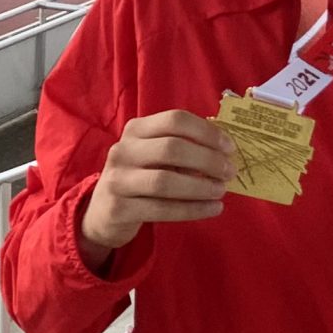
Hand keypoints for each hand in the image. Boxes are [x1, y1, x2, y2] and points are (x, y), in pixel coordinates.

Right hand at [78, 110, 237, 254]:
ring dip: (200, 186)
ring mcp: (118, 179)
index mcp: (136, 130)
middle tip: (229, 172)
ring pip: (165, 180)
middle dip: (207, 160)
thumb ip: (183, 148)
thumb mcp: (154, 155)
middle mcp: (123, 150)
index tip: (229, 147)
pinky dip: (192, 209)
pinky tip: (213, 209)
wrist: (103, 212)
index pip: (174, 120)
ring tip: (221, 191)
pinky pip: (162, 209)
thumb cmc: (140, 178)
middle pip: (172, 148)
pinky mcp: (119, 208)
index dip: (206, 132)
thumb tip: (225, 151)